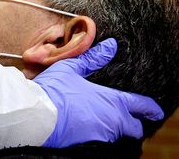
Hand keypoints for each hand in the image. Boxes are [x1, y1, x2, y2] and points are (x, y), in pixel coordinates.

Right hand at [33, 38, 163, 147]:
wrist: (36, 114)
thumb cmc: (54, 89)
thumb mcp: (72, 69)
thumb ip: (94, 59)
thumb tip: (110, 46)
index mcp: (111, 101)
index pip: (140, 106)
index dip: (151, 108)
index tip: (155, 111)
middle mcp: (111, 121)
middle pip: (133, 128)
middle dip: (132, 124)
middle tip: (128, 119)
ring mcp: (99, 135)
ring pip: (115, 135)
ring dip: (112, 129)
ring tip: (102, 120)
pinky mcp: (86, 146)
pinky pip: (99, 141)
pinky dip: (97, 135)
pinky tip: (86, 127)